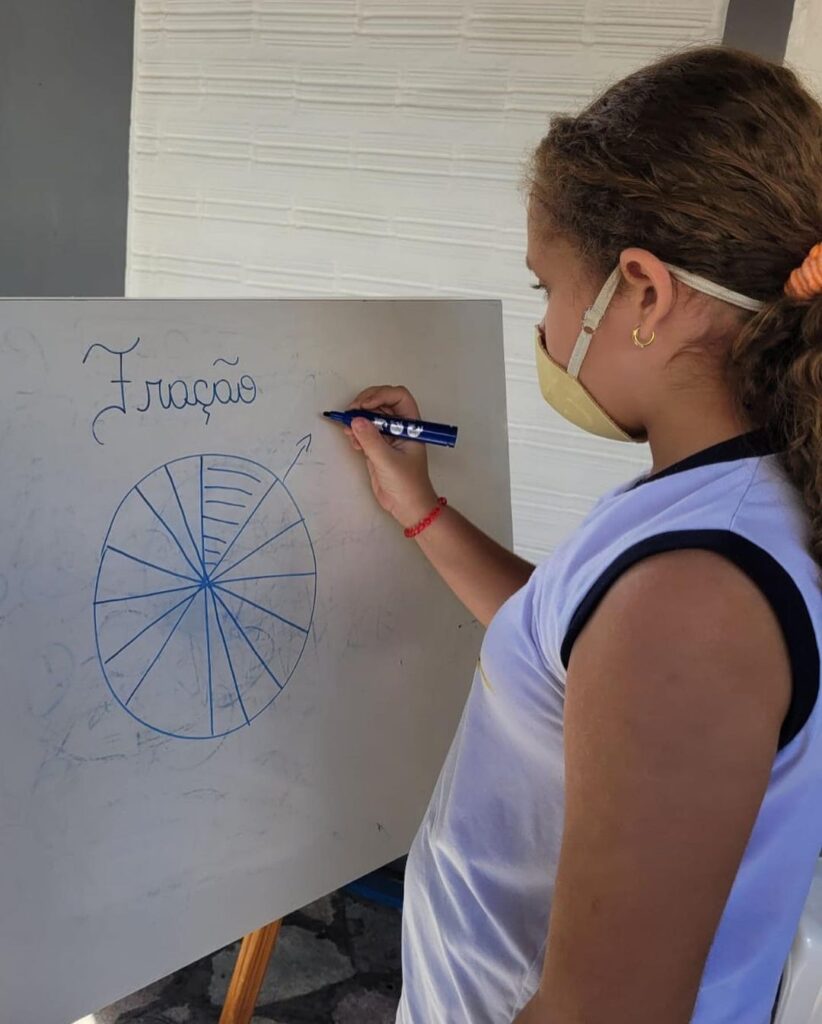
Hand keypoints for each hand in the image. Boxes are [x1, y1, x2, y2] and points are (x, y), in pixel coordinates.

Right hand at [339, 385, 438, 529]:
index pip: (399, 397)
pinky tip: (353, 441)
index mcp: (411, 425)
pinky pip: (364, 432)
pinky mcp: (377, 448)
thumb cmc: (408, 485)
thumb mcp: (388, 461)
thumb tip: (356, 420)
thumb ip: (371, 440)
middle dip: (365, 404)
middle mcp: (400, 427)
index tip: (365, 406)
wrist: (408, 507)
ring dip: (357, 419)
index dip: (381, 395)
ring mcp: (388, 437)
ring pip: (371, 417)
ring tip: (348, 428)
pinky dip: (356, 433)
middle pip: (381, 402)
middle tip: (350, 413)